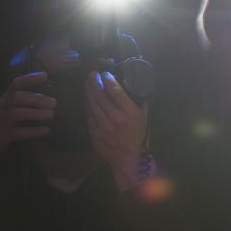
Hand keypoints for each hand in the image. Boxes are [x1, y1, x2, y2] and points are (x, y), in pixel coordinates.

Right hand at [0, 73, 54, 158]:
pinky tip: (46, 130)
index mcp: (6, 98)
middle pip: (18, 97)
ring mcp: (1, 121)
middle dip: (37, 99)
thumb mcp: (9, 107)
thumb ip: (24, 100)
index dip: (30, 78)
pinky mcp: (3, 136)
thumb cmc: (2, 120)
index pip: (16, 83)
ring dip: (37, 113)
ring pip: (17, 113)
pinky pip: (19, 132)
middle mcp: (2, 107)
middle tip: (54, 103)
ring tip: (51, 114)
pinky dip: (34, 131)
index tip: (45, 76)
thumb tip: (50, 95)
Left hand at [85, 71, 148, 191]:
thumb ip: (142, 101)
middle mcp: (116, 119)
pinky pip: (88, 115)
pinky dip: (86, 104)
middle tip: (92, 74)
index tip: (105, 73)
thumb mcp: (145, 117)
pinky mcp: (95, 133)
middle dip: (95, 83)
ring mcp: (104, 127)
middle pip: (101, 97)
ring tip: (87, 82)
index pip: (117, 92)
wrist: (127, 157)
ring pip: (93, 105)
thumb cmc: (137, 135)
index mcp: (130, 113)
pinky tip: (86, 97)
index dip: (109, 80)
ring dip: (89, 92)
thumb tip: (140, 85)